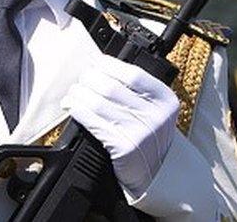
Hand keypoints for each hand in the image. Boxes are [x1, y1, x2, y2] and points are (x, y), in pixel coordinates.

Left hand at [62, 54, 178, 196]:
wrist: (158, 173)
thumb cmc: (150, 136)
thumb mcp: (155, 110)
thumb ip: (136, 90)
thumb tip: (99, 66)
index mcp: (165, 99)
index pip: (133, 74)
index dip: (109, 65)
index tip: (95, 63)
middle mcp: (155, 115)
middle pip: (111, 87)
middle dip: (90, 79)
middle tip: (82, 79)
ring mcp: (139, 132)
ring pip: (98, 103)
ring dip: (79, 94)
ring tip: (73, 92)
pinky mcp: (123, 147)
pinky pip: (92, 121)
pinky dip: (77, 110)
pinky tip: (71, 105)